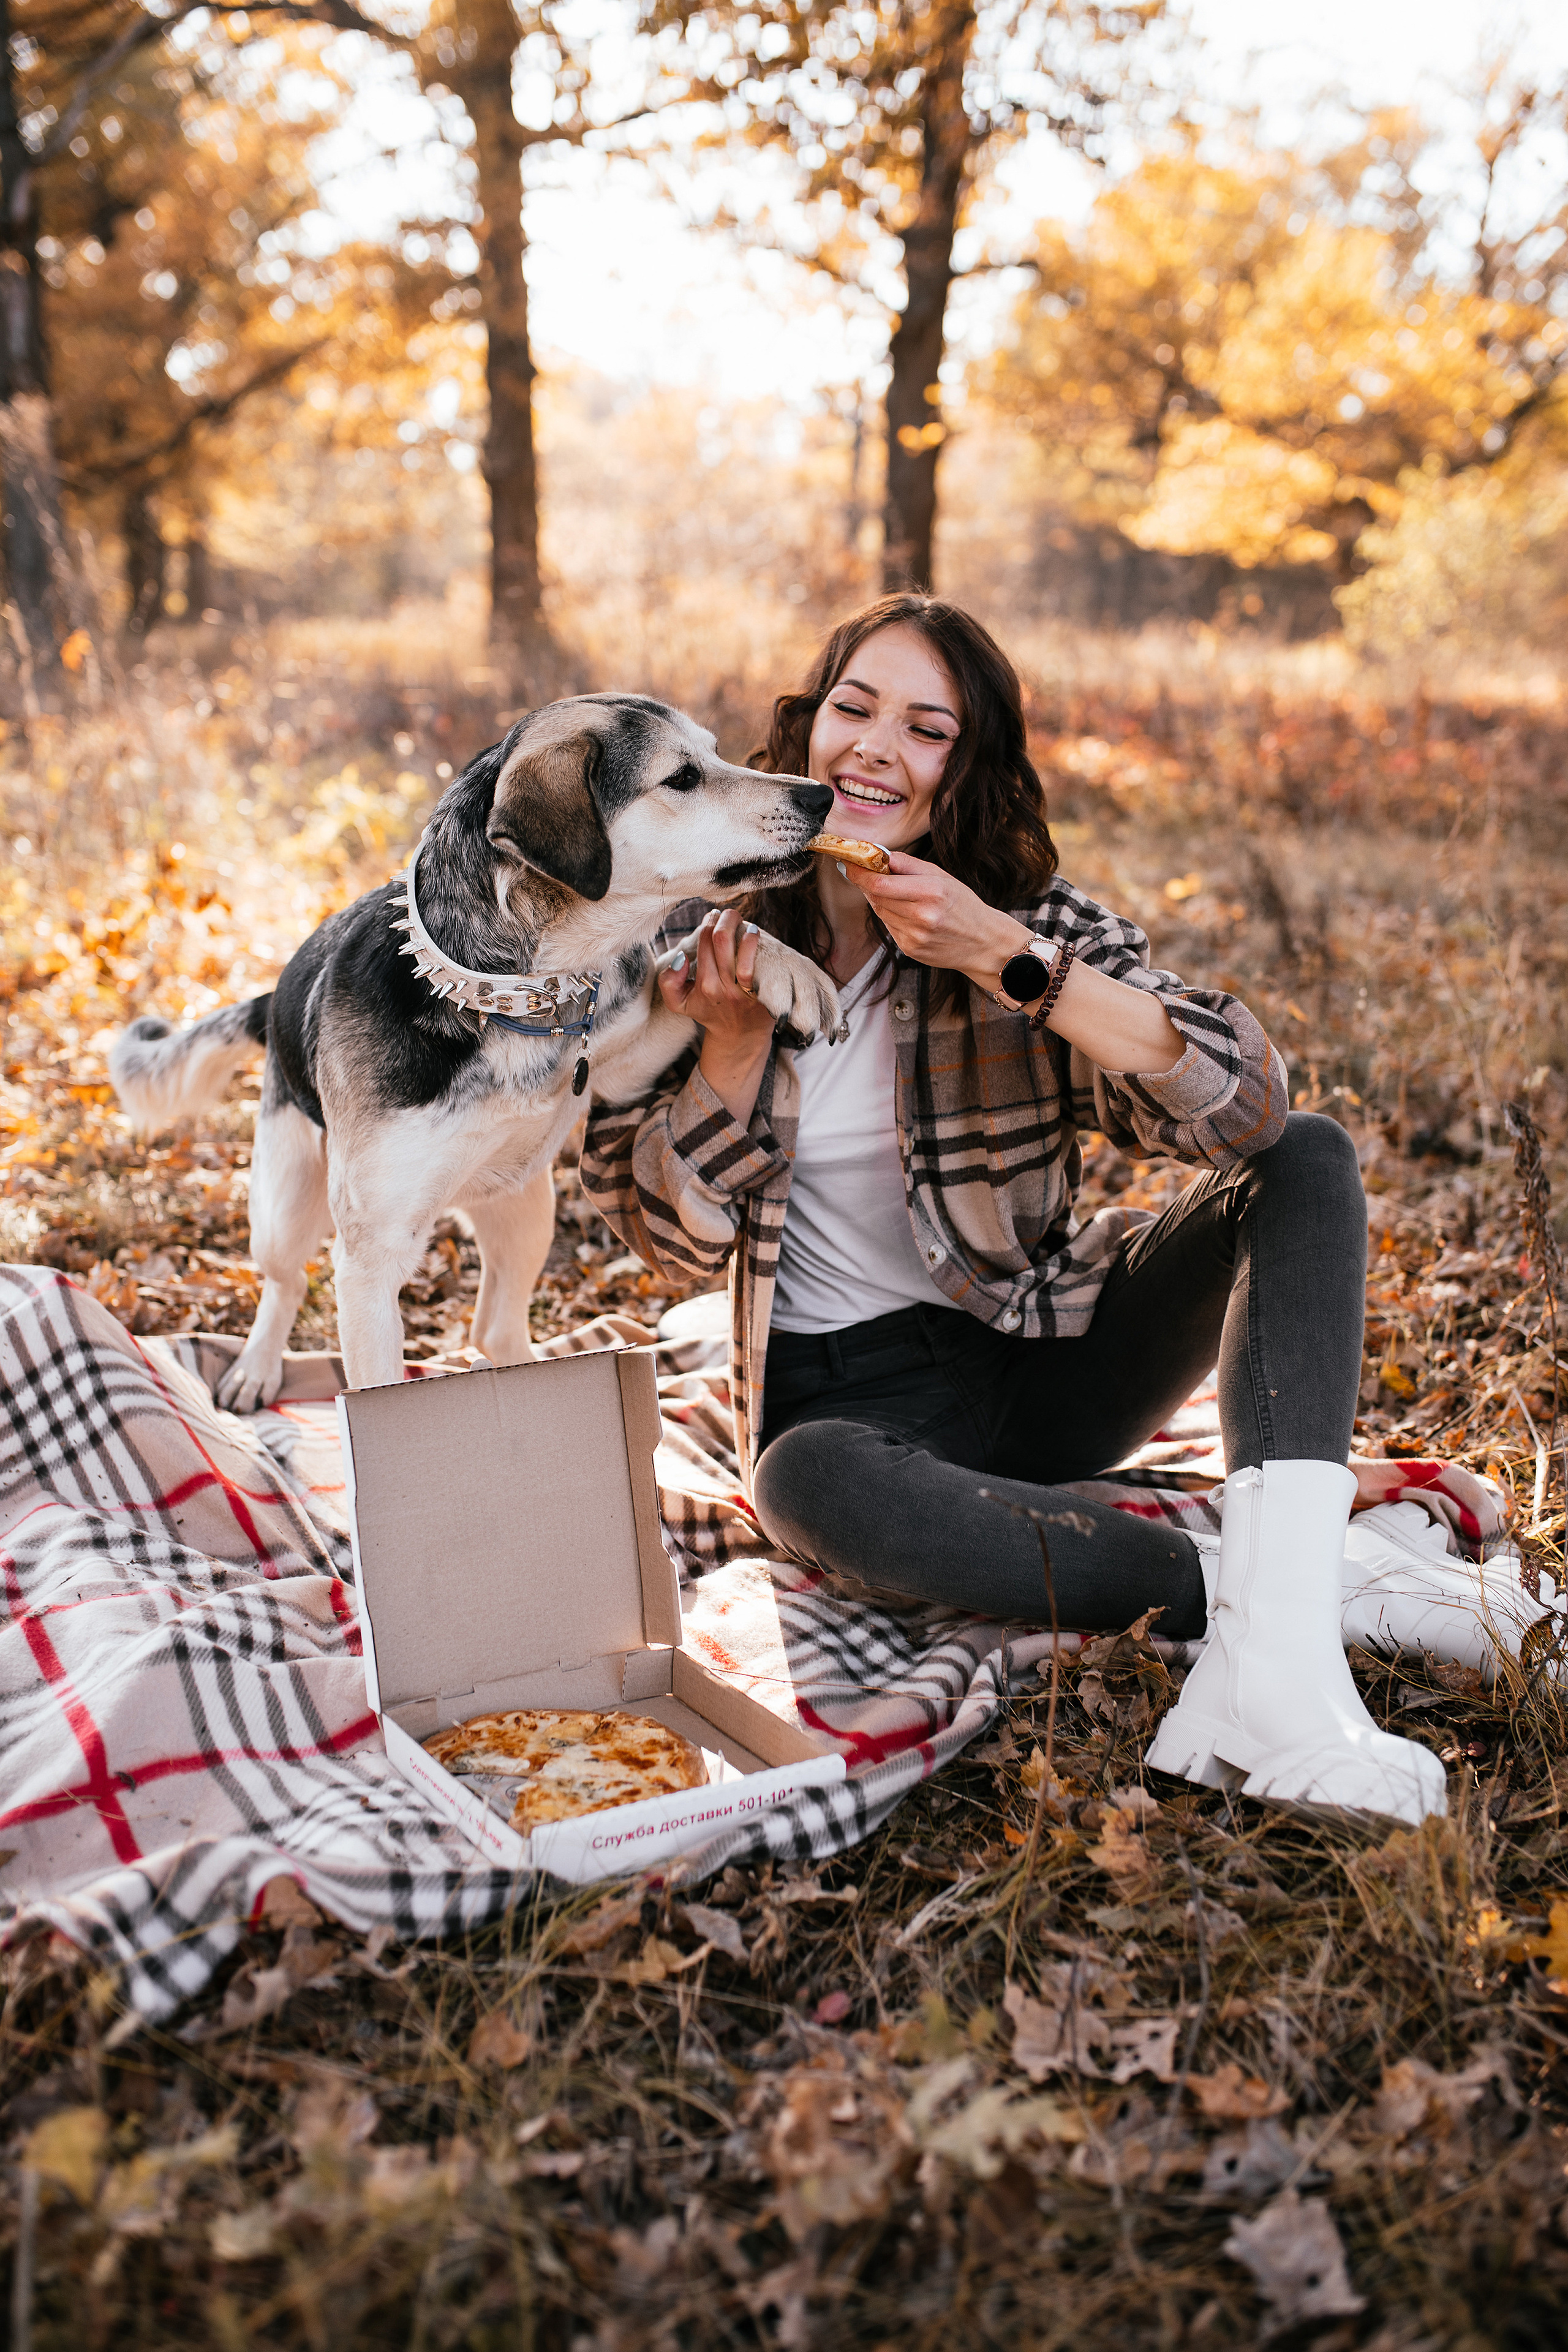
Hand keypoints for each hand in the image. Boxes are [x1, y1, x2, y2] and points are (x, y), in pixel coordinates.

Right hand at [657, 908, 775, 1124]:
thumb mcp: (679, 1003)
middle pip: (722, 939)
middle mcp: (726, 987)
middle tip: (726, 915)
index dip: (707, 924)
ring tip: (742, 923)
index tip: (711, 920)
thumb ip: (668, 982)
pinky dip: (758, 943)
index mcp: (705, 986)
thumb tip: (681, 958)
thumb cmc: (710, 1011)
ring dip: (743, 926)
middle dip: (725, 918)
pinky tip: (754, 936)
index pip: (704, 941)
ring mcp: (748, 988)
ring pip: (745, 944)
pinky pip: (762, 959)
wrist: (740, 1033)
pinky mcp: (766, 989)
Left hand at [847, 850, 1025, 989]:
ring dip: (880, 899)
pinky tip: (908, 914)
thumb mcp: (942, 876)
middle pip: (877, 896)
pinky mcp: (910, 949)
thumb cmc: (964, 905)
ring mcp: (914, 936)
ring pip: (880, 912)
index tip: (848, 864)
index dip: (859, 873)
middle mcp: (922, 916)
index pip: (880, 883)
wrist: (983, 943)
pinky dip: (891, 916)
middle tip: (865, 872)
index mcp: (931, 892)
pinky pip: (889, 927)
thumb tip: (877, 854)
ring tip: (898, 894)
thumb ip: (908, 864)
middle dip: (868, 883)